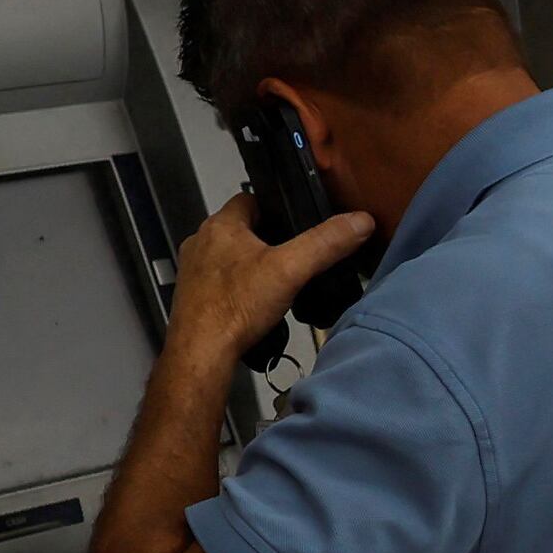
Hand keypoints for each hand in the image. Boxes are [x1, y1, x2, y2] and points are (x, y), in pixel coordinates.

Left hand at [169, 191, 376, 365]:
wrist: (201, 354)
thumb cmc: (237, 306)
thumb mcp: (291, 270)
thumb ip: (325, 243)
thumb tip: (360, 221)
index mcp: (220, 225)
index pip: (249, 199)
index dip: (275, 207)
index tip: (296, 222)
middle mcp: (200, 242)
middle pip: (240, 230)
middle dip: (266, 240)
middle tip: (293, 257)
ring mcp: (192, 271)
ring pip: (229, 257)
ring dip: (250, 265)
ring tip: (277, 282)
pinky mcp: (192, 297)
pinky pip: (219, 283)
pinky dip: (237, 289)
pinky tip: (254, 305)